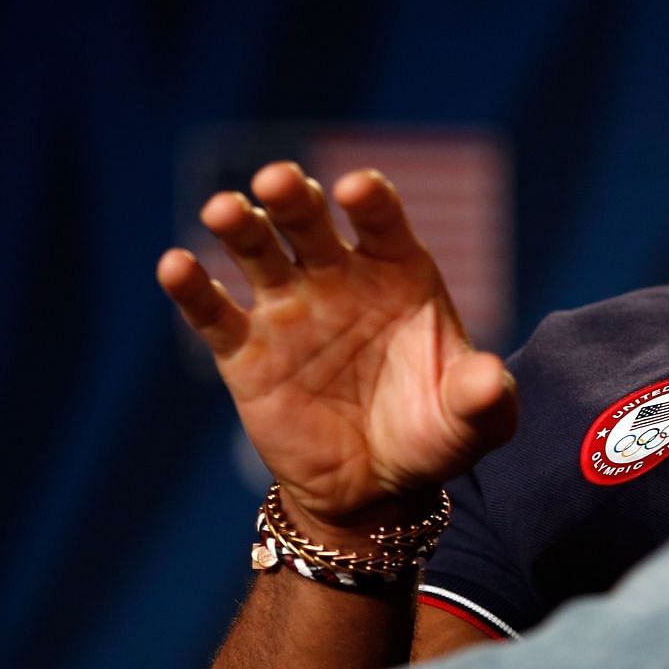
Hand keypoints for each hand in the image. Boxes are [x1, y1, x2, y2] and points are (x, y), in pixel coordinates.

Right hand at [158, 163, 516, 534]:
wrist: (375, 487)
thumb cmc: (432, 435)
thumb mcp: (471, 422)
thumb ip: (482, 398)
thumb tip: (492, 380)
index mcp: (398, 271)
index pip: (382, 220)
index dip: (369, 200)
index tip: (357, 190)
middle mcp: (339, 275)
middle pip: (311, 219)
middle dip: (295, 195)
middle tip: (278, 181)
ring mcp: (289, 308)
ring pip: (258, 251)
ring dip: (240, 224)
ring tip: (224, 210)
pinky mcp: (245, 352)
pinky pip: (215, 313)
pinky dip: (192, 288)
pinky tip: (176, 265)